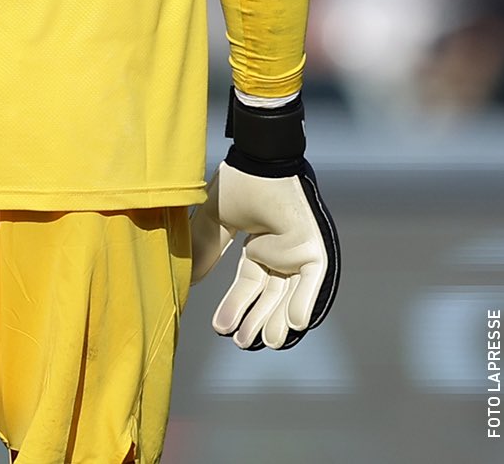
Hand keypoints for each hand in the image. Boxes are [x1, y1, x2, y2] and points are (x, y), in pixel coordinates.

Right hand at [190, 92, 339, 350]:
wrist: (260, 160)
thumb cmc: (240, 183)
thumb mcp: (216, 220)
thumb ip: (206, 247)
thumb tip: (189, 278)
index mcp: (258, 248)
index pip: (247, 286)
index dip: (234, 307)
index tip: (221, 329)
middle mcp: (278, 255)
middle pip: (267, 297)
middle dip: (255, 320)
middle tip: (241, 342)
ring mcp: (297, 253)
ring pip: (289, 296)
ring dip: (279, 320)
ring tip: (265, 341)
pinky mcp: (314, 249)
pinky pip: (313, 282)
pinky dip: (306, 302)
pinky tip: (296, 324)